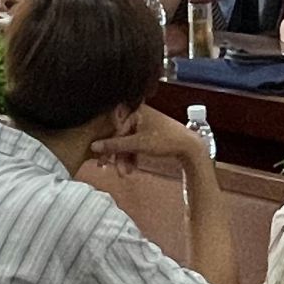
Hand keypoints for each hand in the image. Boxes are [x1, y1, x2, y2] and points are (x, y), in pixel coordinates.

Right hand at [91, 104, 205, 169]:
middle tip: (115, 170)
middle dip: (119, 156)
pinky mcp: (149, 134)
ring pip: (128, 143)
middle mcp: (138, 115)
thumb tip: (94, 146)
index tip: (101, 160)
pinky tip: (132, 167)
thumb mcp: (138, 144)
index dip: (108, 146)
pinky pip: (135, 145)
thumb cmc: (166, 140)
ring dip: (126, 158)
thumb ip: (115, 145)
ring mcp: (144, 124)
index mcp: (135, 111)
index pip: (115, 130)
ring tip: (126, 172)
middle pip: (121, 137)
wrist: (189, 147)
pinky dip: (133, 156)